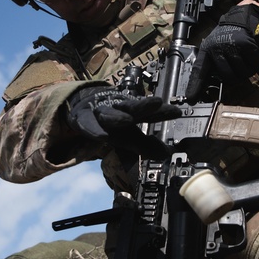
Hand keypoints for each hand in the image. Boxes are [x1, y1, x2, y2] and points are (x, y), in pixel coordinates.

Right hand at [66, 86, 180, 139]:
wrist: (82, 109)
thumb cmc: (110, 123)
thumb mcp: (129, 135)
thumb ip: (146, 145)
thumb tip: (166, 154)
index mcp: (131, 113)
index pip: (150, 112)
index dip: (163, 112)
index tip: (177, 112)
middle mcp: (118, 110)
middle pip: (132, 107)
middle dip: (144, 106)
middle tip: (156, 103)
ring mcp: (99, 113)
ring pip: (109, 113)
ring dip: (118, 116)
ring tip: (127, 120)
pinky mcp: (82, 119)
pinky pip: (87, 124)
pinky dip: (93, 129)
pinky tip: (100, 135)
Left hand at [192, 3, 258, 84]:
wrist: (242, 17)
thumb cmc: (228, 36)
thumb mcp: (215, 47)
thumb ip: (214, 64)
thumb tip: (211, 86)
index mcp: (207, 50)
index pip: (199, 71)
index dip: (195, 86)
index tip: (190, 99)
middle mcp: (217, 48)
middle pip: (227, 77)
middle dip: (235, 77)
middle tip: (237, 68)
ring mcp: (232, 46)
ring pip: (242, 73)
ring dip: (247, 70)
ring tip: (245, 59)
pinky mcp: (246, 45)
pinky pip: (254, 66)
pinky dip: (256, 64)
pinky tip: (252, 56)